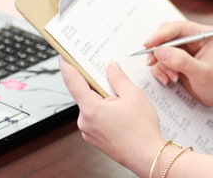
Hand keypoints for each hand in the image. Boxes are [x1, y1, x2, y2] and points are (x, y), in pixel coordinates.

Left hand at [59, 57, 164, 173]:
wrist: (147, 155)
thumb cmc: (141, 130)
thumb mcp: (133, 95)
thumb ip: (118, 78)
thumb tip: (111, 68)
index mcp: (91, 109)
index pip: (73, 82)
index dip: (67, 66)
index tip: (64, 57)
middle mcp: (85, 122)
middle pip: (84, 94)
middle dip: (96, 84)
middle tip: (108, 74)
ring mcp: (89, 132)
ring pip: (92, 106)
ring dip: (103, 99)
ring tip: (123, 100)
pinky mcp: (95, 138)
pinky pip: (96, 118)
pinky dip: (104, 111)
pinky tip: (121, 112)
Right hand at [143, 20, 212, 106]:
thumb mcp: (203, 73)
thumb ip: (182, 61)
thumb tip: (161, 51)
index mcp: (203, 35)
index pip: (177, 28)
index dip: (161, 35)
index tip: (148, 44)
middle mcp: (192, 40)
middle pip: (166, 37)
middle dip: (158, 52)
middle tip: (154, 64)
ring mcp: (185, 51)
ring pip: (161, 51)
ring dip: (161, 65)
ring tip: (171, 78)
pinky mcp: (179, 61)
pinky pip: (162, 62)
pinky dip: (161, 71)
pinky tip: (170, 80)